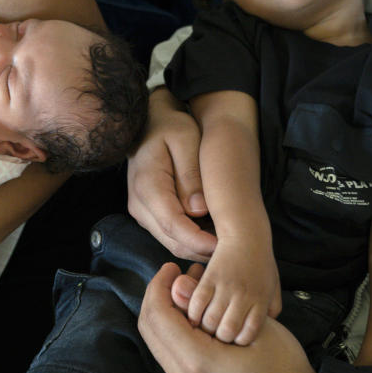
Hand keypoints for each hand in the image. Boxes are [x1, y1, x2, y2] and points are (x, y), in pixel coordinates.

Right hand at [127, 89, 216, 260]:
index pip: (173, 225)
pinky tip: (212, 234)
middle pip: (171, 240)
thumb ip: (191, 174)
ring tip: (226, 244)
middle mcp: (139, 204)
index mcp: (148, 186)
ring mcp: (141, 211)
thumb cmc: (170, 127)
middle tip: (232, 250)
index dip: (199, 241)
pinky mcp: (147, 214)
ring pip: (170, 242)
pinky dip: (190, 240)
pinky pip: (169, 235)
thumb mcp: (186, 139)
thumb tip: (199, 210)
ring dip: (197, 248)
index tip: (223, 246)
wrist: (150, 122)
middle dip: (201, 250)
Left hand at [139, 263, 314, 372]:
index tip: (172, 266)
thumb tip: (179, 283)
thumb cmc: (282, 367)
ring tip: (186, 287)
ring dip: (164, 310)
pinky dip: (172, 326)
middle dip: (156, 295)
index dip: (159, 285)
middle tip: (174, 274)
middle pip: (149, 327)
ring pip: (155, 339)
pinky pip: (168, 349)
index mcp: (196, 360)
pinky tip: (192, 311)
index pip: (158, 315)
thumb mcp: (253, 328)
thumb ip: (210, 305)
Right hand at [186, 234, 280, 344]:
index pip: (247, 335)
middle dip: (218, 338)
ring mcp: (227, 286)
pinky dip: (193, 312)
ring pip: (210, 320)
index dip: (237, 341)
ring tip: (202, 326)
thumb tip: (262, 331)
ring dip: (204, 327)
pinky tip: (193, 313)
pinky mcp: (210, 277)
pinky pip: (197, 303)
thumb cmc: (260, 263)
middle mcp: (244, 296)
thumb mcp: (273, 287)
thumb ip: (270, 310)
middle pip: (227, 331)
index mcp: (260, 301)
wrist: (246, 235)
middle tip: (214, 335)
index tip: (232, 338)